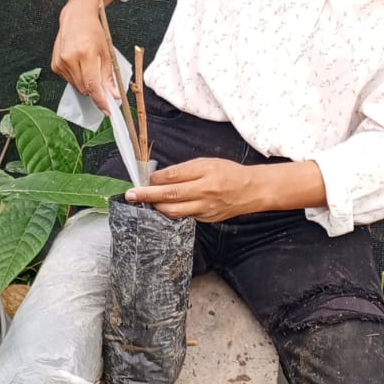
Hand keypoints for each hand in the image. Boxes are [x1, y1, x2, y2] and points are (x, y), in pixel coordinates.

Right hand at [51, 0, 117, 114]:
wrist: (76, 18)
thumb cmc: (93, 32)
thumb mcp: (106, 52)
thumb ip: (109, 76)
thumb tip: (114, 95)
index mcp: (85, 54)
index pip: (93, 85)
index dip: (100, 100)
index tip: (108, 110)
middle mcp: (70, 59)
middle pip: (85, 88)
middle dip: (96, 91)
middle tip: (104, 87)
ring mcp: (60, 63)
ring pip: (77, 86)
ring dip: (86, 84)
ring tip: (90, 68)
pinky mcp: (55, 65)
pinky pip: (69, 80)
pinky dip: (77, 78)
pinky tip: (80, 65)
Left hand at [125, 158, 264, 221]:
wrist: (252, 190)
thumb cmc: (228, 172)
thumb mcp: (206, 163)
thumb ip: (183, 170)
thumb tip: (159, 177)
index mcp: (205, 175)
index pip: (174, 178)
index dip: (154, 180)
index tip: (141, 180)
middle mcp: (204, 194)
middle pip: (170, 197)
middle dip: (147, 196)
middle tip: (131, 195)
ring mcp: (205, 210)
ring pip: (174, 212)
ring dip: (156, 207)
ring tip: (144, 202)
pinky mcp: (206, 220)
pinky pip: (183, 217)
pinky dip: (170, 213)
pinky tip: (162, 208)